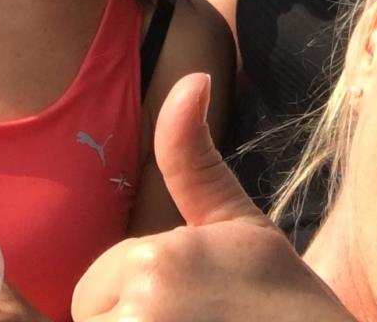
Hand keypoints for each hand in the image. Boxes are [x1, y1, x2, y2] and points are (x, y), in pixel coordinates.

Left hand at [71, 73, 353, 321]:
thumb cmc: (282, 300)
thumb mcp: (237, 223)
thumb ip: (191, 159)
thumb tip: (192, 78)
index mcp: (154, 261)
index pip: (98, 281)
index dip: (142, 295)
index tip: (194, 303)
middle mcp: (140, 307)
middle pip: (93, 314)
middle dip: (132, 320)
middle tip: (198, 320)